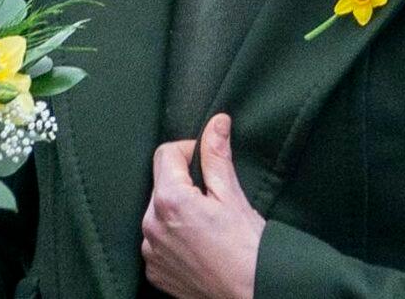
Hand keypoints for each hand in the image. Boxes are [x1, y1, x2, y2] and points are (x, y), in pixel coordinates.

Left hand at [141, 113, 264, 298]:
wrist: (254, 296)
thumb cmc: (249, 250)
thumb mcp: (233, 197)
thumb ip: (217, 156)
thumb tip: (216, 122)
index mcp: (169, 200)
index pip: (165, 154)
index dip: (188, 152)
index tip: (207, 163)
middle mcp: (151, 224)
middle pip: (161, 185)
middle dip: (184, 184)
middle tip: (213, 200)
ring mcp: (150, 250)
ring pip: (158, 214)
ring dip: (176, 213)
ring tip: (207, 227)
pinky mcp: (154, 271)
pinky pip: (157, 242)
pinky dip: (173, 239)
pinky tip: (198, 246)